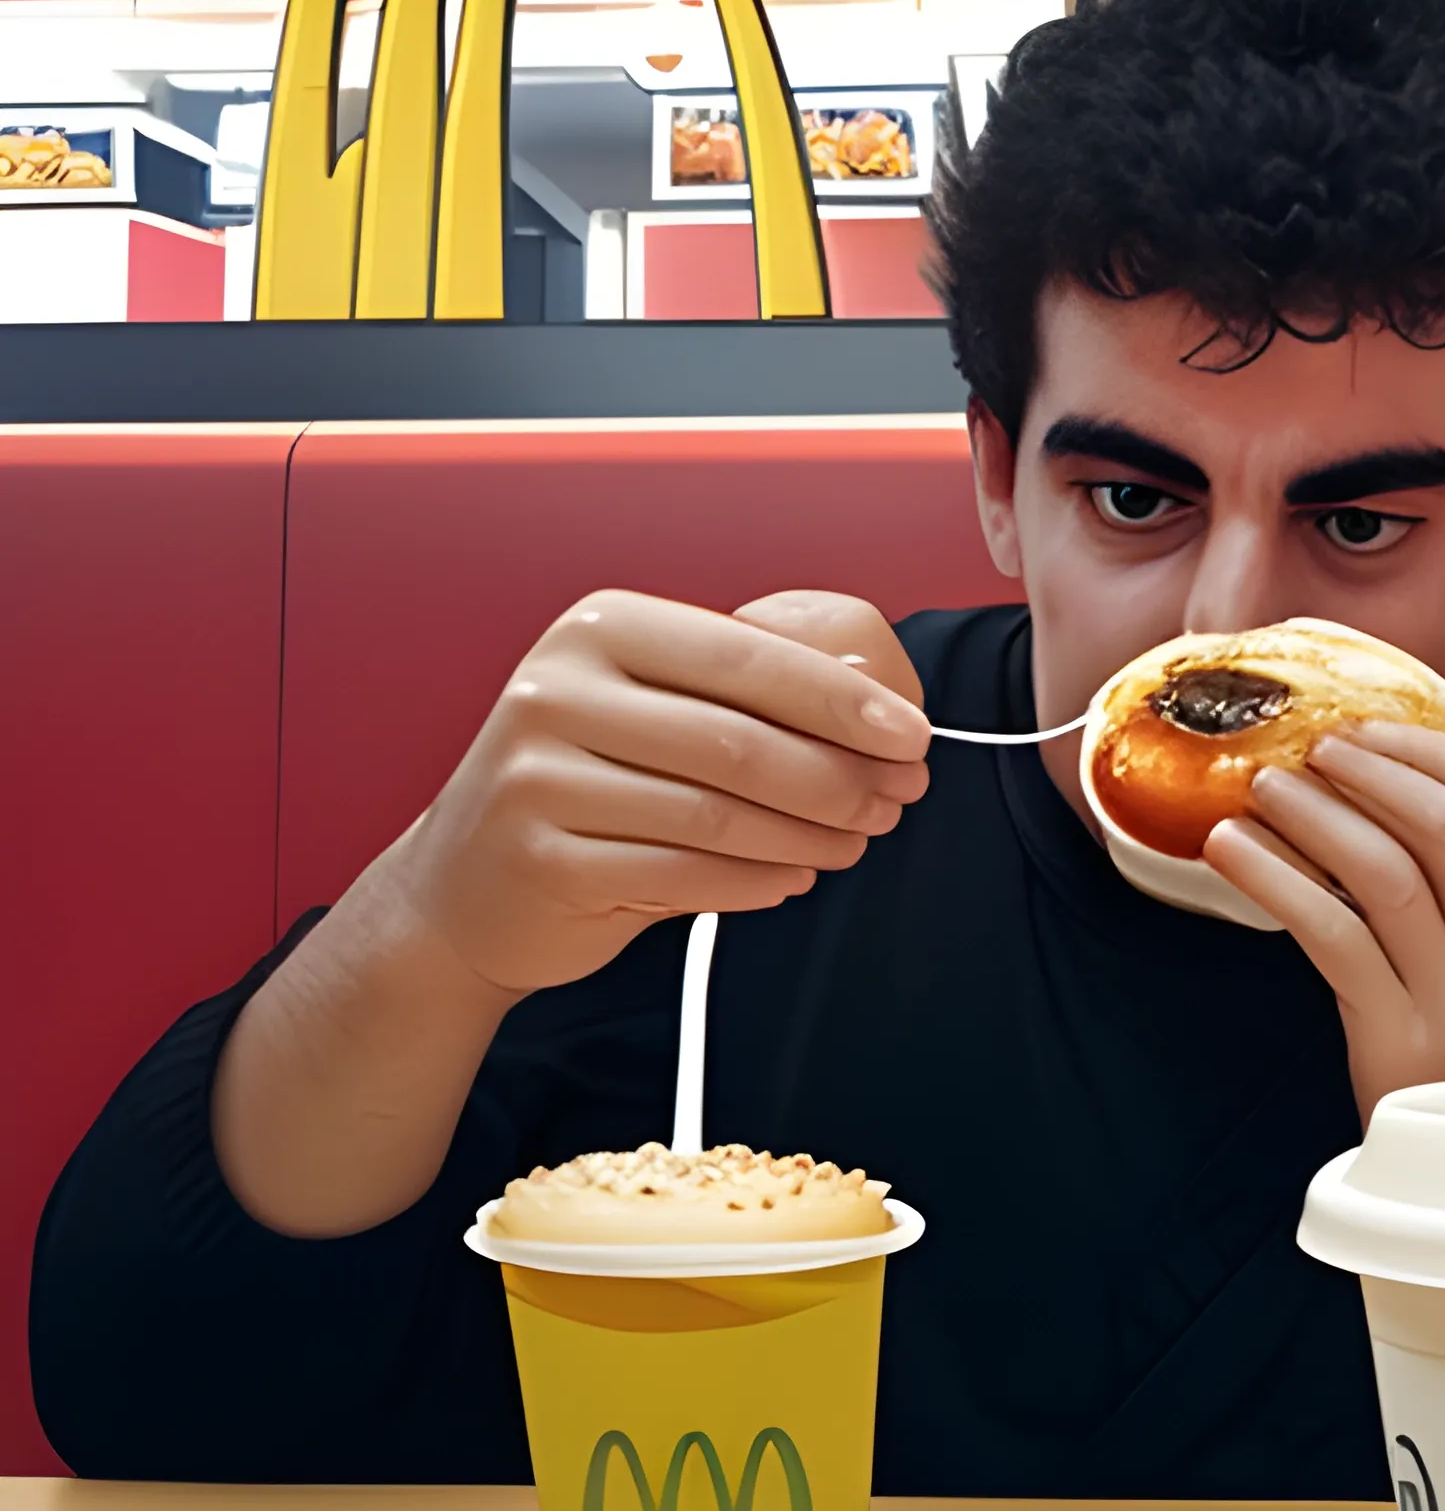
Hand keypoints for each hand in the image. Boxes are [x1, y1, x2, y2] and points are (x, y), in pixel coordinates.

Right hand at [382, 587, 930, 996]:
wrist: (464, 884)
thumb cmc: (594, 781)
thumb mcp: (656, 706)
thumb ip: (749, 689)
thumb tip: (878, 686)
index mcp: (600, 626)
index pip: (748, 657)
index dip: (843, 698)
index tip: (914, 735)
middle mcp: (556, 688)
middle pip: (739, 742)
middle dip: (840, 776)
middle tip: (899, 800)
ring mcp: (537, 775)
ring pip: (716, 815)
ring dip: (810, 835)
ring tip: (857, 842)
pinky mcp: (539, 856)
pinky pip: (682, 873)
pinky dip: (757, 879)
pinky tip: (794, 876)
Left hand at [1202, 704, 1444, 1127]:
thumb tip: (1423, 752)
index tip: (1388, 717)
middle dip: (1380, 762)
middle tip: (1319, 746)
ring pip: (1396, 869)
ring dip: (1321, 813)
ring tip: (1268, 788)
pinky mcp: (1400, 1040)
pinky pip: (1334, 934)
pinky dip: (1277, 879)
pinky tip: (1232, 851)